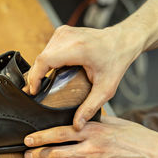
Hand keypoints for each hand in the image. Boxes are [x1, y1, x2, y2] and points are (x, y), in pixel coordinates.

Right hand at [23, 25, 142, 129]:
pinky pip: (47, 49)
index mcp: (77, 48)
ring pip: (42, 54)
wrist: (122, 39)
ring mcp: (63, 32)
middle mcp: (67, 37)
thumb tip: (77, 125)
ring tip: (42, 86)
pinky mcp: (62, 31)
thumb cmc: (116, 61)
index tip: (35, 92)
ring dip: (40, 69)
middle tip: (36, 93)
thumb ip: (90, 107)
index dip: (35, 77)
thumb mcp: (106, 88)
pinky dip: (46, 62)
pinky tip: (50, 73)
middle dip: (35, 76)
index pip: (45, 61)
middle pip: (41, 58)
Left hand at [23, 116, 157, 157]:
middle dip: (39, 153)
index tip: (28, 139)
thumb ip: (94, 119)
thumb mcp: (113, 122)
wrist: (156, 155)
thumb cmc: (135, 136)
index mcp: (93, 131)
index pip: (60, 132)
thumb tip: (78, 114)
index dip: (42, 136)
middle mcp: (92, 147)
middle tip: (26, 154)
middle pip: (59, 151)